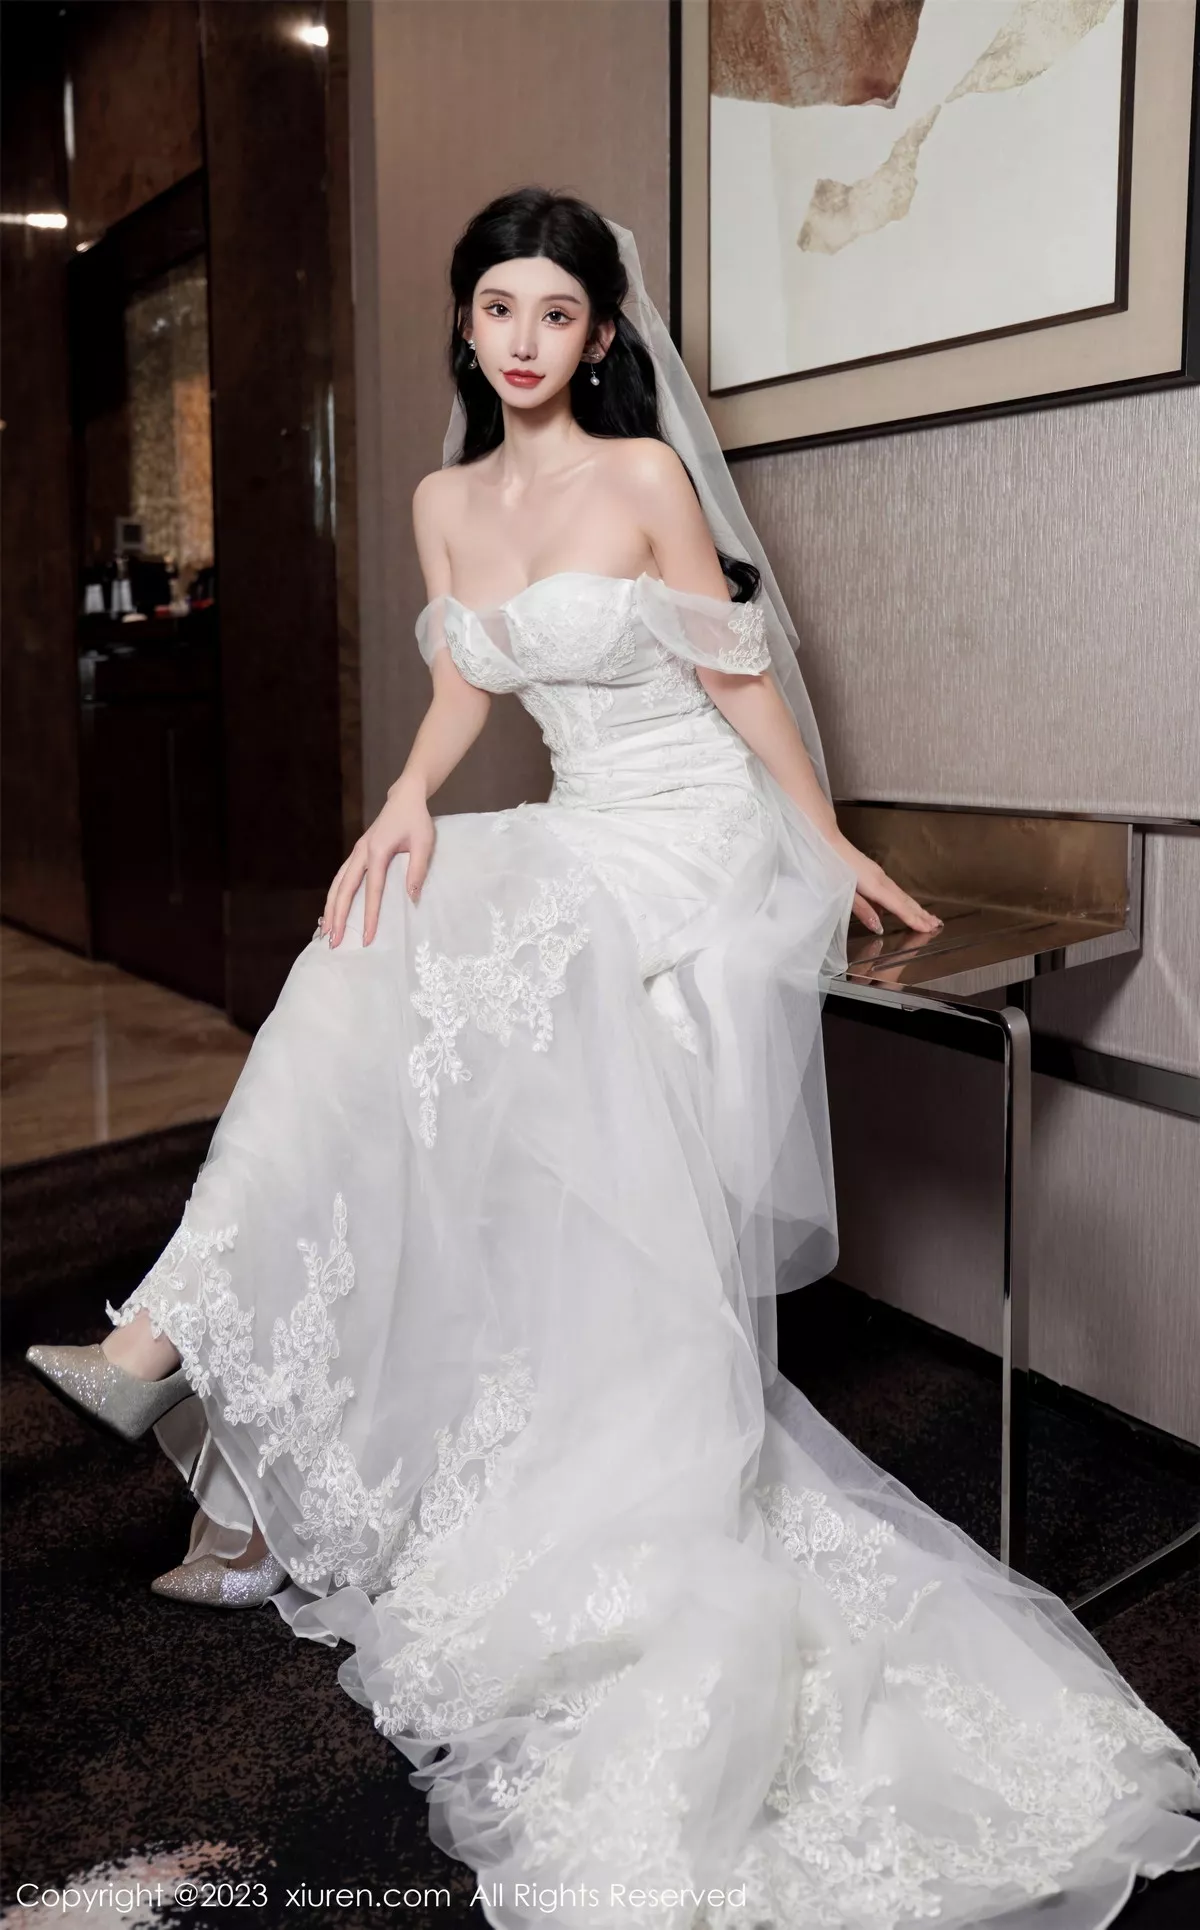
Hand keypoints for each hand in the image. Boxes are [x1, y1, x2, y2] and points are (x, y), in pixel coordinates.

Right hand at [319, 778, 434, 947]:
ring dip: (330, 908)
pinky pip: (340, 878)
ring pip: (337, 884)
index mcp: (377, 851)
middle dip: (337, 916)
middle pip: (344, 890)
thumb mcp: (424, 842)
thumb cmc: (416, 820)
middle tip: (333, 941)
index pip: (372, 891)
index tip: (368, 937)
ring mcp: (356, 853)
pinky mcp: (357, 854)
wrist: (405, 799)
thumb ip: (418, 869)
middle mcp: (361, 853)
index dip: (369, 915)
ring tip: (325, 930)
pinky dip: (334, 895)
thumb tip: (412, 898)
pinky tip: (331, 910)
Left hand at [831, 836, 941, 938]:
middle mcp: (881, 879)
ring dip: (915, 906)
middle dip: (921, 913)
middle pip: (905, 899)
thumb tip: (879, 926)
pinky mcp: (872, 871)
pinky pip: (892, 889)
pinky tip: (902, 906)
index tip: (930, 928)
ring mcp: (877, 873)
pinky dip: (902, 899)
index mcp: (875, 886)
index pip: (899, 906)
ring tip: (928, 917)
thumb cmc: (828, 866)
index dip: (914, 919)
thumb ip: (862, 909)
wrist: (823, 838)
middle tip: (937, 925)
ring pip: (900, 893)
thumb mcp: (842, 892)